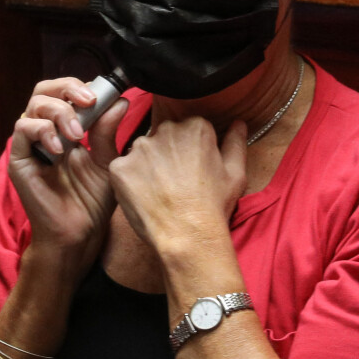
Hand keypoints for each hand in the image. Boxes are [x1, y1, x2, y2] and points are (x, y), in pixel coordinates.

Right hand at [8, 76, 127, 274]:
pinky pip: (22, 129)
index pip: (66, 92)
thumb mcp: (108, 161)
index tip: (106, 94)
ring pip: (34, 105)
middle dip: (68, 88)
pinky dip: (43, 131)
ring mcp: (31, 145)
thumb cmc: (93, 202)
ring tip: (79, 136)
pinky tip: (60, 150)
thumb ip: (109, 132)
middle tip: (89, 102)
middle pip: (46, 90)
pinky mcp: (19, 160)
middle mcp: (46, 132)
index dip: (83, 86)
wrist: (80, 234)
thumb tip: (120, 101)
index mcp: (67, 128)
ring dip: (60, 112)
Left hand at [108, 117, 246, 254]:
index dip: (190, 150)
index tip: (193, 169)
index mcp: (195, 127)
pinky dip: (130, 181)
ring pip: (142, 152)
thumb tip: (238, 123)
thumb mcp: (236, 173)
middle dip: (167, 154)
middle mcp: (166, 129)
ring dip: (147, 166)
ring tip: (160, 192)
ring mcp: (140, 147)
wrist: (188, 235)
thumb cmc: (214, 206)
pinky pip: (123, 169)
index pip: (188, 129)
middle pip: (163, 137)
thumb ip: (235, 142)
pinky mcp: (120, 166)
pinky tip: (144, 197)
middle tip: (176, 183)